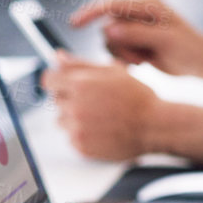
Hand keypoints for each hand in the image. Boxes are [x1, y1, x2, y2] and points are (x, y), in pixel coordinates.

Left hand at [39, 55, 167, 161]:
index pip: (48, 80)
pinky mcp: (81, 145)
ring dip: (73, 118)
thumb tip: (57, 57)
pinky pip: (70, 137)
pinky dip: (82, 134)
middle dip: (69, 99)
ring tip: (98, 116)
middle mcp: (75, 106)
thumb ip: (81, 63)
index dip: (58, 81)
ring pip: (61, 120)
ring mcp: (77, 128)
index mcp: (81, 83)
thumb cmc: (138, 98)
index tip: (65, 84)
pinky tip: (100, 128)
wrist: (154, 126)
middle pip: (55, 100)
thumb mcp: (113, 71)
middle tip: (93, 101)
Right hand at [68, 0, 202, 77]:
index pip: (112, 4)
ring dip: (123, 54)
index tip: (75, 23)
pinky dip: (124, 59)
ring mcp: (136, 27)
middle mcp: (139, 12)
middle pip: (108, 25)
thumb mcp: (166, 41)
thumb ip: (137, 34)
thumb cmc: (190, 49)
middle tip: (141, 58)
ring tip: (144, 60)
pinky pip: (116, 49)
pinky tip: (142, 63)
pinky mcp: (135, 41)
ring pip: (110, 40)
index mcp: (148, 4)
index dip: (91, 12)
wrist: (201, 63)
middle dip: (120, 45)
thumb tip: (108, 28)